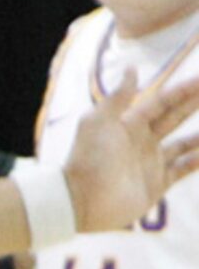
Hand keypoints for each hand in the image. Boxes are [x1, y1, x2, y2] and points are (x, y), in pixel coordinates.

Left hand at [62, 68, 198, 232]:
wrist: (81, 200)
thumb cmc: (90, 158)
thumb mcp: (99, 121)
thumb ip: (118, 97)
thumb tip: (131, 68)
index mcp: (130, 124)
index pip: (163, 102)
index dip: (184, 90)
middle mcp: (143, 141)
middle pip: (175, 117)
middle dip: (194, 104)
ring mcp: (151, 163)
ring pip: (183, 144)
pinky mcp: (156, 184)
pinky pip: (182, 169)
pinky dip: (195, 162)